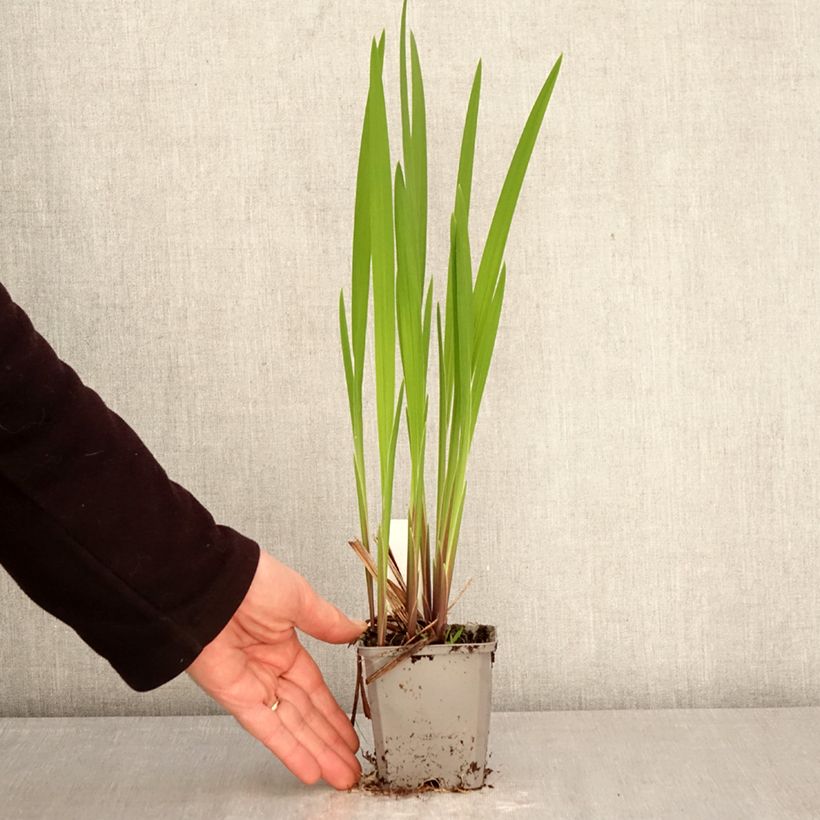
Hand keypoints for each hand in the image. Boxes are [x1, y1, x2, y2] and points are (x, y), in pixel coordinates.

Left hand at [187, 550, 364, 789]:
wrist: (210, 582)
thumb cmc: (249, 580)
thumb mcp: (299, 598)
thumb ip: (326, 621)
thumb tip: (354, 628)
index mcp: (284, 644)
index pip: (314, 689)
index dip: (332, 714)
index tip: (349, 734)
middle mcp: (268, 668)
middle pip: (305, 714)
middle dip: (329, 742)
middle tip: (350, 767)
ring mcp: (251, 684)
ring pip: (290, 726)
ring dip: (315, 752)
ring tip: (339, 775)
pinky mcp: (234, 695)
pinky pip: (266, 727)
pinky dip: (287, 748)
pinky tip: (308, 767)